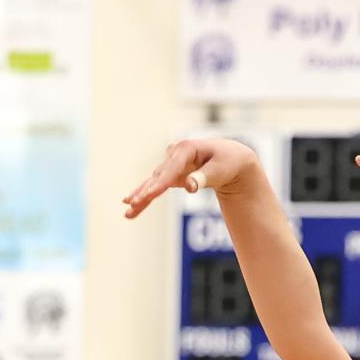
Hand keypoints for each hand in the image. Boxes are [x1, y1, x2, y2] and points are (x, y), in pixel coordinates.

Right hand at [123, 138, 258, 218]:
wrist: (231, 160)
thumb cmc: (228, 162)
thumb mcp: (221, 169)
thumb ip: (205, 177)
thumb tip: (190, 186)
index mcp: (186, 148)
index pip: (171, 169)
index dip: (160, 182)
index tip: (150, 195)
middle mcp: (174, 154)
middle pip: (158, 176)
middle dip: (145, 191)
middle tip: (132, 203)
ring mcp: (170, 164)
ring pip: (153, 183)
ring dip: (140, 197)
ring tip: (128, 211)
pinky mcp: (170, 175)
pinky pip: (156, 188)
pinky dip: (145, 198)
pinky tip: (133, 210)